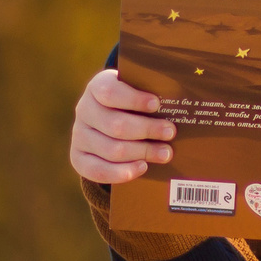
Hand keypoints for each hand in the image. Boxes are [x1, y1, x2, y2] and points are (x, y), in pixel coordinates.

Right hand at [70, 68, 173, 184]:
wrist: (110, 121)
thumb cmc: (133, 104)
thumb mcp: (138, 91)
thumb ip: (152, 91)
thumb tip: (181, 100)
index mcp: (97, 87)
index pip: (109, 92)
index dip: (134, 99)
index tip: (157, 104)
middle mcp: (84, 110)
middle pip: (115, 125)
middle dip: (147, 130)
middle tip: (170, 132)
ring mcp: (79, 135)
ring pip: (112, 149)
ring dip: (142, 152)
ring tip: (165, 153)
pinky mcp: (78, 157)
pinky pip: (97, 170)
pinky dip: (122, 172)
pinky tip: (142, 167)